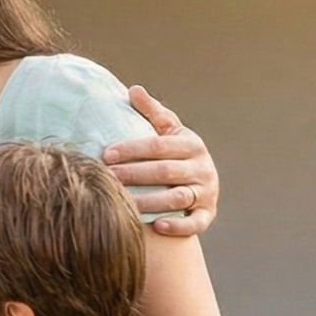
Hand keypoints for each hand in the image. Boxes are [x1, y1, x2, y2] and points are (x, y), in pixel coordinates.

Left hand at [105, 86, 217, 236]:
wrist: (199, 183)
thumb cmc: (174, 154)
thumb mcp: (168, 131)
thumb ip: (152, 112)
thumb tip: (134, 89)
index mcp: (191, 144)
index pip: (159, 145)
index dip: (132, 149)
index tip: (106, 154)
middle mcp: (203, 167)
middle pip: (166, 172)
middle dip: (135, 175)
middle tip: (108, 178)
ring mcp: (207, 192)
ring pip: (178, 198)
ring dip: (149, 201)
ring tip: (123, 203)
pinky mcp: (208, 214)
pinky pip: (196, 223)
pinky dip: (178, 226)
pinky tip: (156, 226)